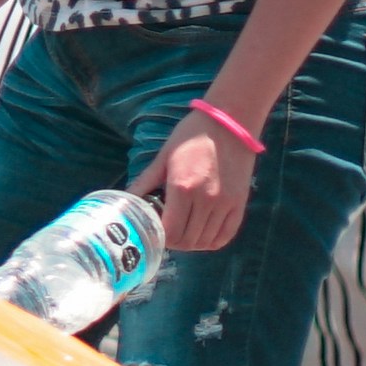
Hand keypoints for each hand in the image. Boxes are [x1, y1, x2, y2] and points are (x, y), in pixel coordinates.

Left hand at [137, 104, 247, 263]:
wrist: (230, 123)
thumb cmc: (192, 137)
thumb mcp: (164, 157)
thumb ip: (145, 183)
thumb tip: (125, 202)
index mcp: (182, 188)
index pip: (170, 232)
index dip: (160, 237)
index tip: (155, 231)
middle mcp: (206, 200)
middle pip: (187, 241)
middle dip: (174, 242)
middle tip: (167, 232)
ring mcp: (225, 204)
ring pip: (205, 242)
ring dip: (191, 243)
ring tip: (184, 232)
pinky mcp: (240, 205)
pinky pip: (225, 236)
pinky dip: (211, 241)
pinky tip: (202, 233)